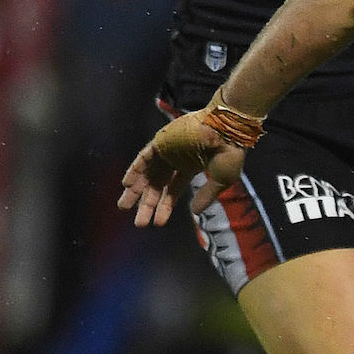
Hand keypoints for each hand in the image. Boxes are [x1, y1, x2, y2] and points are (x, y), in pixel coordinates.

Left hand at [118, 109, 246, 226]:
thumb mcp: (222, 180)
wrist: (228, 130)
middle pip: (156, 184)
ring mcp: (167, 150)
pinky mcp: (161, 141)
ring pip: (146, 173)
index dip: (165, 206)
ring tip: (124, 207)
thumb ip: (207, 195)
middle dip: (147, 203)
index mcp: (191, 166)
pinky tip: (127, 185)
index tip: (158, 223)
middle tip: (138, 223)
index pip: (173, 189)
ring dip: (136, 189)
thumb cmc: (229, 153)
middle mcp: (176, 160)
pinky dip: (135, 170)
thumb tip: (194, 212)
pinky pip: (144, 157)